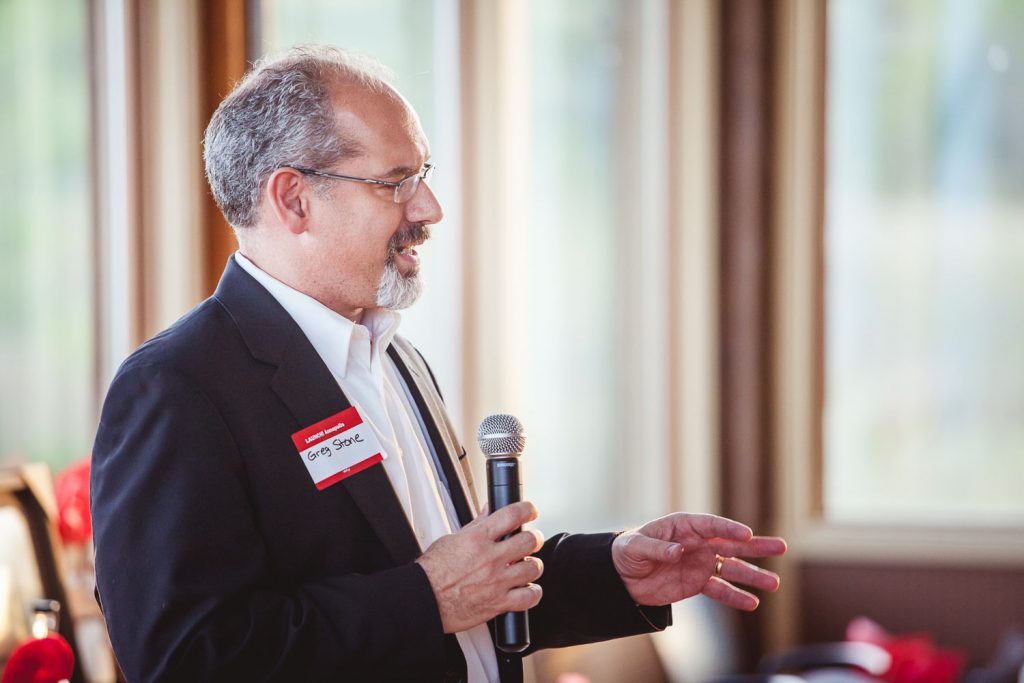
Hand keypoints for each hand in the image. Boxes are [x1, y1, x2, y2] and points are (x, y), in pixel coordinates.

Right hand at [416, 501, 544, 632]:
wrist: (424, 599)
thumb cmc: (432, 572)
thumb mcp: (452, 539)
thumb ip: (476, 525)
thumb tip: (488, 510)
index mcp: (478, 539)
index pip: (512, 515)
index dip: (528, 510)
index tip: (531, 511)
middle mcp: (490, 558)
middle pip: (529, 541)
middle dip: (534, 538)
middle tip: (532, 540)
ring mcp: (497, 581)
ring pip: (533, 568)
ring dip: (534, 565)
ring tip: (528, 565)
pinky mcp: (498, 603)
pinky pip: (529, 597)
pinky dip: (533, 593)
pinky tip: (528, 589)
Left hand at [611, 512, 785, 609]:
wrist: (622, 577)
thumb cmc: (627, 552)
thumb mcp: (636, 546)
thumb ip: (657, 548)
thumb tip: (678, 552)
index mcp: (684, 525)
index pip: (711, 525)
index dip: (729, 528)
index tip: (746, 534)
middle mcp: (698, 543)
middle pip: (731, 543)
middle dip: (756, 546)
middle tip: (781, 547)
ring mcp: (701, 563)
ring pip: (732, 568)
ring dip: (753, 575)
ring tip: (774, 583)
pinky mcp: (698, 583)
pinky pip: (720, 590)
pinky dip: (735, 597)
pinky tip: (752, 603)